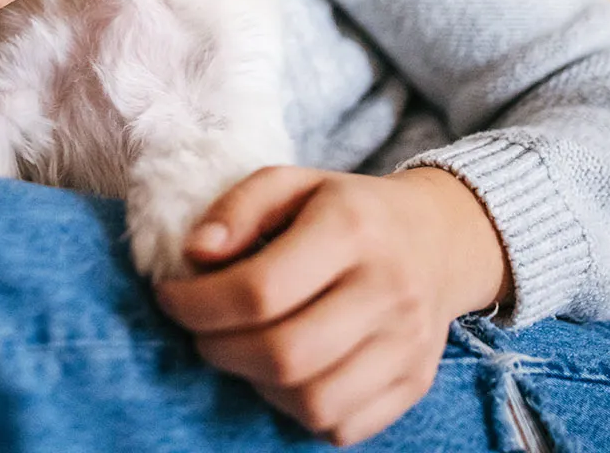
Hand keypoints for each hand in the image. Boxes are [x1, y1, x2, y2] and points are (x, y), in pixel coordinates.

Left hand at [153, 166, 511, 446]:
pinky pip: (341, 426)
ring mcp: (407, 345)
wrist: (437, 239)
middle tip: (200, 331)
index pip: (261, 289)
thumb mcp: (292, 183)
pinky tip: (284, 373)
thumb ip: (237, 208)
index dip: (198, 303)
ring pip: (312, 401)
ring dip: (256, 384)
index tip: (172, 297)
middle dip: (219, 350)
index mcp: (352, 230)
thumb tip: (195, 254)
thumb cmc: (346, 210)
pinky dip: (297, 409)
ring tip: (242, 350)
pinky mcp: (415, 383)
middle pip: (284, 354)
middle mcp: (388, 290)